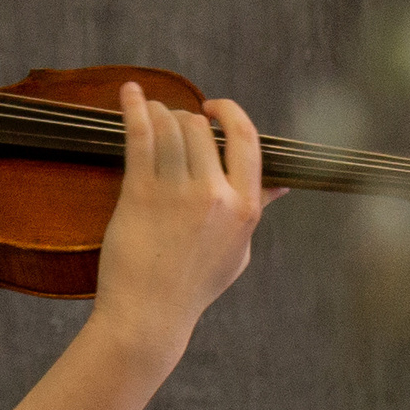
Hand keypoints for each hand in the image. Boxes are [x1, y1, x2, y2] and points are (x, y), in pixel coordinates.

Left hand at [87, 83, 281, 370]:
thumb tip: (280, 186)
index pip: (247, 140)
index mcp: (243, 208)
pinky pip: (140, 138)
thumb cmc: (192, 286)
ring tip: (150, 112)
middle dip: (184, 117)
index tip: (213, 108)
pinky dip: (134, 108)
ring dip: (159, 111)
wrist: (148, 315)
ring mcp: (177, 195)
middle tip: (170, 122)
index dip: (229, 114)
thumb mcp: (237, 251)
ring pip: (171, 127)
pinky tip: (129, 93)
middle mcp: (214, 196)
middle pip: (201, 130)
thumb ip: (255, 211)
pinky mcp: (140, 196)